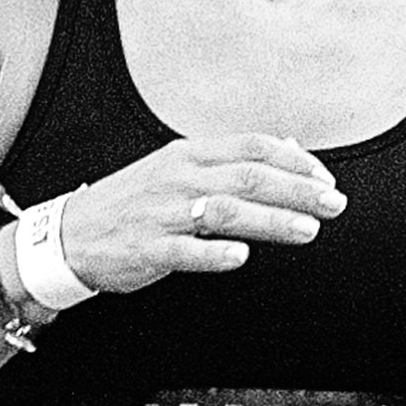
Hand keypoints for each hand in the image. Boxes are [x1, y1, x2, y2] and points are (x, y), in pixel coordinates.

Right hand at [67, 131, 347, 291]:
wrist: (70, 234)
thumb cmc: (133, 203)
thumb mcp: (179, 170)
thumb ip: (232, 163)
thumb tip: (288, 150)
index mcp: (189, 155)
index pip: (252, 147)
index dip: (294, 162)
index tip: (326, 179)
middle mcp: (179, 178)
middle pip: (248, 177)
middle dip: (297, 190)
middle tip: (334, 204)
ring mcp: (162, 213)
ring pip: (225, 211)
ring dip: (271, 220)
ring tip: (307, 230)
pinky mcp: (147, 248)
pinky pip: (184, 251)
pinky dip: (214, 254)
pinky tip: (241, 258)